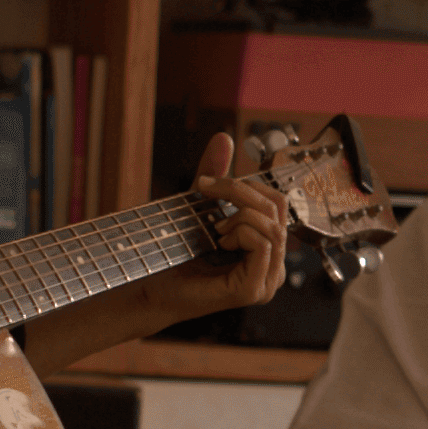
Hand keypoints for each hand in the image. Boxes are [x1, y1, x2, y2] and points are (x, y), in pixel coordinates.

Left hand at [156, 130, 291, 322]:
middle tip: (206, 192)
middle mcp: (274, 268)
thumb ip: (217, 176)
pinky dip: (239, 232)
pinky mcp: (253, 291)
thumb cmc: (175, 254)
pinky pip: (262, 243)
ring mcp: (267, 282)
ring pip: (271, 225)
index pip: (278, 204)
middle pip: (277, 209)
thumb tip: (224, 137)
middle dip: (240, 192)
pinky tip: (219, 242)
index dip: (247, 185)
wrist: (149, 288)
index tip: (207, 185)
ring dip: (238, 214)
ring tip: (214, 227)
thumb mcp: (200, 208)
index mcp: (269, 250)